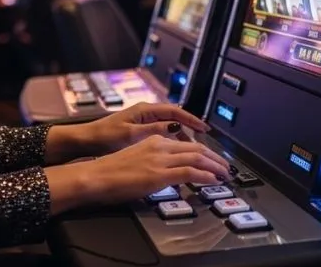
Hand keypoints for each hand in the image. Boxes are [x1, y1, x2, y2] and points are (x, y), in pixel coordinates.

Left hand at [78, 102, 209, 155]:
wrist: (85, 140)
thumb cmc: (104, 137)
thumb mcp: (131, 135)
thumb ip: (154, 130)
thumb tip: (176, 127)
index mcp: (144, 110)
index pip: (175, 111)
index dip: (192, 120)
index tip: (205, 129)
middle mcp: (145, 112)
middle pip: (174, 117)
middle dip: (190, 128)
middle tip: (204, 140)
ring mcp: (141, 121)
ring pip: (168, 125)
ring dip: (181, 135)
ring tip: (194, 149)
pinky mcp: (138, 130)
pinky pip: (160, 132)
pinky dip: (170, 140)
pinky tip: (174, 151)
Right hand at [84, 135, 230, 205]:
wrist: (95, 175)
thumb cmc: (109, 171)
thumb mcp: (135, 159)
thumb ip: (152, 162)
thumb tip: (165, 173)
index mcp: (152, 141)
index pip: (186, 143)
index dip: (204, 151)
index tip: (213, 159)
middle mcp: (158, 145)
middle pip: (196, 148)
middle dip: (215, 158)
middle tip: (226, 167)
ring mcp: (159, 159)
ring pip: (197, 157)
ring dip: (215, 166)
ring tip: (225, 174)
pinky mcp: (159, 174)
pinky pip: (190, 171)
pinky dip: (206, 175)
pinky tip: (213, 180)